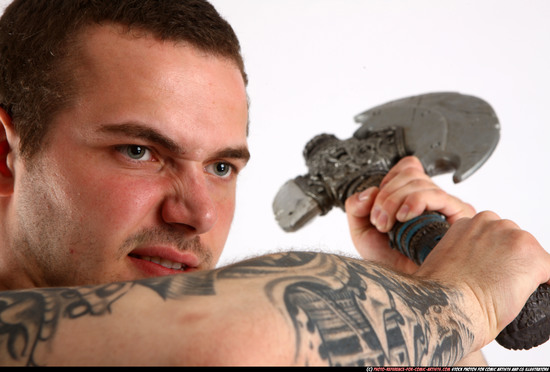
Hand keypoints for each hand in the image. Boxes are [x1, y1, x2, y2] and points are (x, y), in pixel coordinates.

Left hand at [345, 156, 474, 273]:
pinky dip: (413, 202)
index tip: (375, 205)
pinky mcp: (459, 215)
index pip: (407, 167)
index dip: (388, 180)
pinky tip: (404, 217)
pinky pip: (436, 195)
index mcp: (413, 197)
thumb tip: (368, 192)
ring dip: (394, 201)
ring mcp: (446, 206)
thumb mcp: (362, 231)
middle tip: (378, 221)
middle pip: (410, 173)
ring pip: (419, 181)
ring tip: (387, 226)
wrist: (408, 289)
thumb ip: (356, 207)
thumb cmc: (391, 263)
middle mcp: (432, 199)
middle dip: (385, 195)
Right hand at [415, 211, 549, 349]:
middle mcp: (490, 223)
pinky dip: (545, 283)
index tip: (487, 272)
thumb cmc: (438, 293)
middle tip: (497, 284)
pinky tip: (528, 295)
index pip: (490, 235)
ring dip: (525, 271)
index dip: (491, 257)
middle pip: (511, 240)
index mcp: (465, 224)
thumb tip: (468, 270)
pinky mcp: (534, 256)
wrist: (445, 305)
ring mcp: (513, 238)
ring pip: (530, 253)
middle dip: (509, 261)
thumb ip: (457, 255)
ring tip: (507, 292)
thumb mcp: (441, 263)